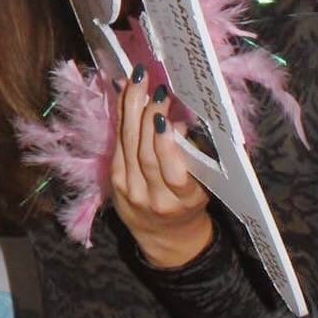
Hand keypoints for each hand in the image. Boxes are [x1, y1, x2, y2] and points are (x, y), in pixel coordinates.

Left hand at [109, 69, 213, 269]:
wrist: (165, 235)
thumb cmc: (190, 202)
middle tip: (152, 85)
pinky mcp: (115, 183)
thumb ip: (192, 155)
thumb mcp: (202, 184)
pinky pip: (117, 145)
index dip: (166, 144)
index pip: (172, 172)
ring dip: (131, 110)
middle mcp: (154, 198)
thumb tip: (175, 120)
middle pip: (145, 153)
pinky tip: (124, 95)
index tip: (165, 116)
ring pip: (127, 145)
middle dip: (147, 115)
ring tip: (138, 83)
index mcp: (184, 199)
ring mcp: (130, 191)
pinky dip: (121, 118)